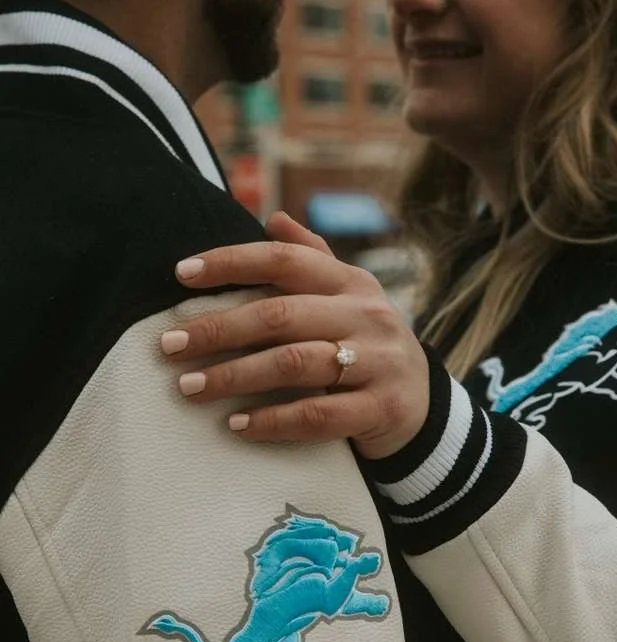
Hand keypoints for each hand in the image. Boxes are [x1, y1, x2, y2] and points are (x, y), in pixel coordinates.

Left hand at [161, 212, 428, 460]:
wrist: (422, 407)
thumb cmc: (366, 347)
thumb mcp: (350, 299)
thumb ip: (312, 261)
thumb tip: (272, 217)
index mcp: (351, 283)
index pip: (285, 260)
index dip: (231, 261)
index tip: (181, 273)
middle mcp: (366, 316)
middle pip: (280, 314)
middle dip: (218, 329)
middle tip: (169, 345)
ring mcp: (377, 362)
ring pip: (294, 364)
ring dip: (235, 376)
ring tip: (190, 387)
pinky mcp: (380, 408)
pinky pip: (318, 415)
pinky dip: (272, 421)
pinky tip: (236, 425)